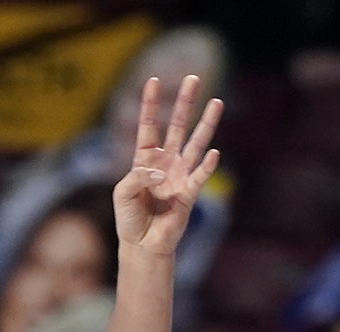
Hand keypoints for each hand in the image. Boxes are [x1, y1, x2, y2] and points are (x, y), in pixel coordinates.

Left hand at [115, 75, 221, 257]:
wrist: (143, 245)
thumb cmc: (129, 219)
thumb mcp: (122, 194)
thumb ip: (136, 178)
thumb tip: (159, 172)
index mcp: (145, 159)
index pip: (148, 126)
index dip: (150, 104)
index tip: (153, 81)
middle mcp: (165, 162)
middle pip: (177, 126)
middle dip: (185, 103)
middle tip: (194, 78)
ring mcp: (180, 174)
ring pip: (195, 143)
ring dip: (206, 124)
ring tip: (217, 102)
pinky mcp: (190, 192)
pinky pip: (200, 175)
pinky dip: (206, 165)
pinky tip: (213, 153)